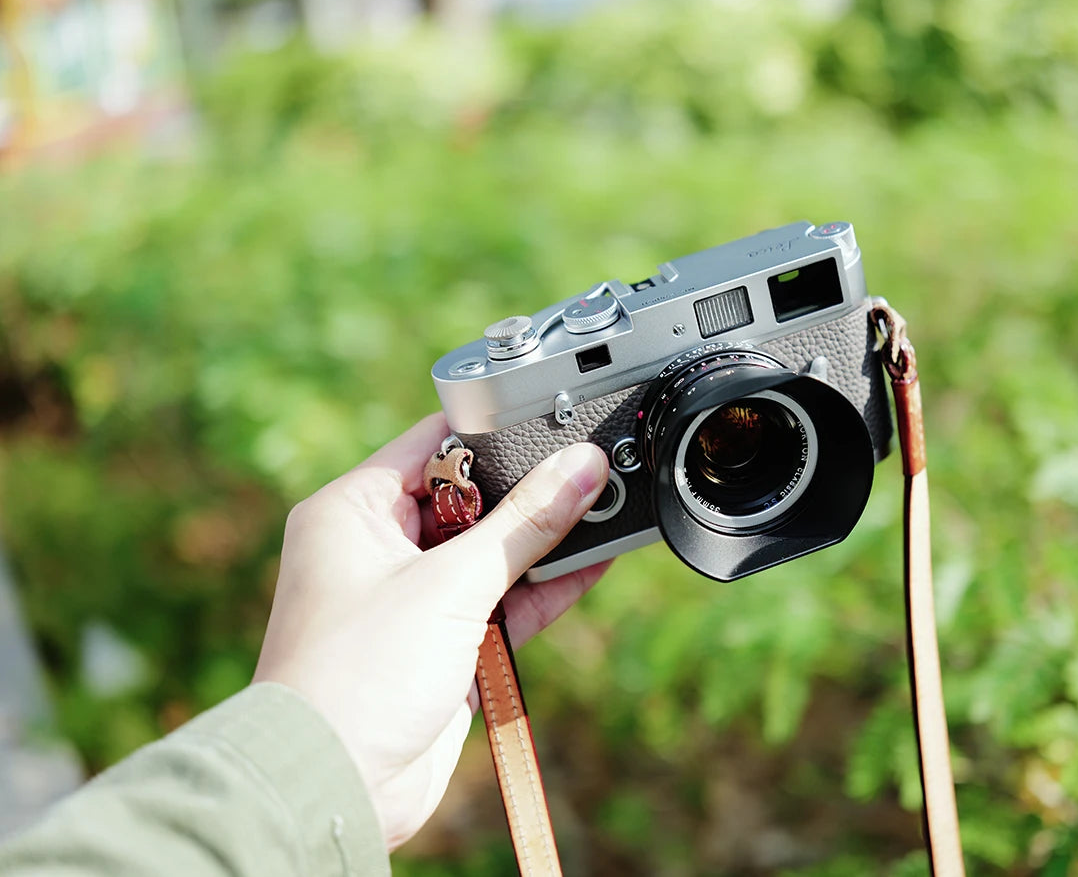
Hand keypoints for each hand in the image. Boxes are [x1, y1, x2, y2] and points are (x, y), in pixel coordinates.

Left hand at [252, 414, 610, 849]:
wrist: (335, 788)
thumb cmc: (357, 676)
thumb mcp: (450, 584)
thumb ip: (525, 523)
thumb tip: (583, 468)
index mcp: (353, 510)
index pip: (435, 443)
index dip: (496, 432)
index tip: (557, 422)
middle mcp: (379, 547)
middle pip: (472, 498)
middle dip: (532, 490)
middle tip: (594, 470)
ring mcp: (413, 598)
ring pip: (493, 552)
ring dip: (545, 540)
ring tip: (610, 508)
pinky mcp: (444, 645)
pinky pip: (503, 600)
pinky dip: (545, 587)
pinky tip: (594, 560)